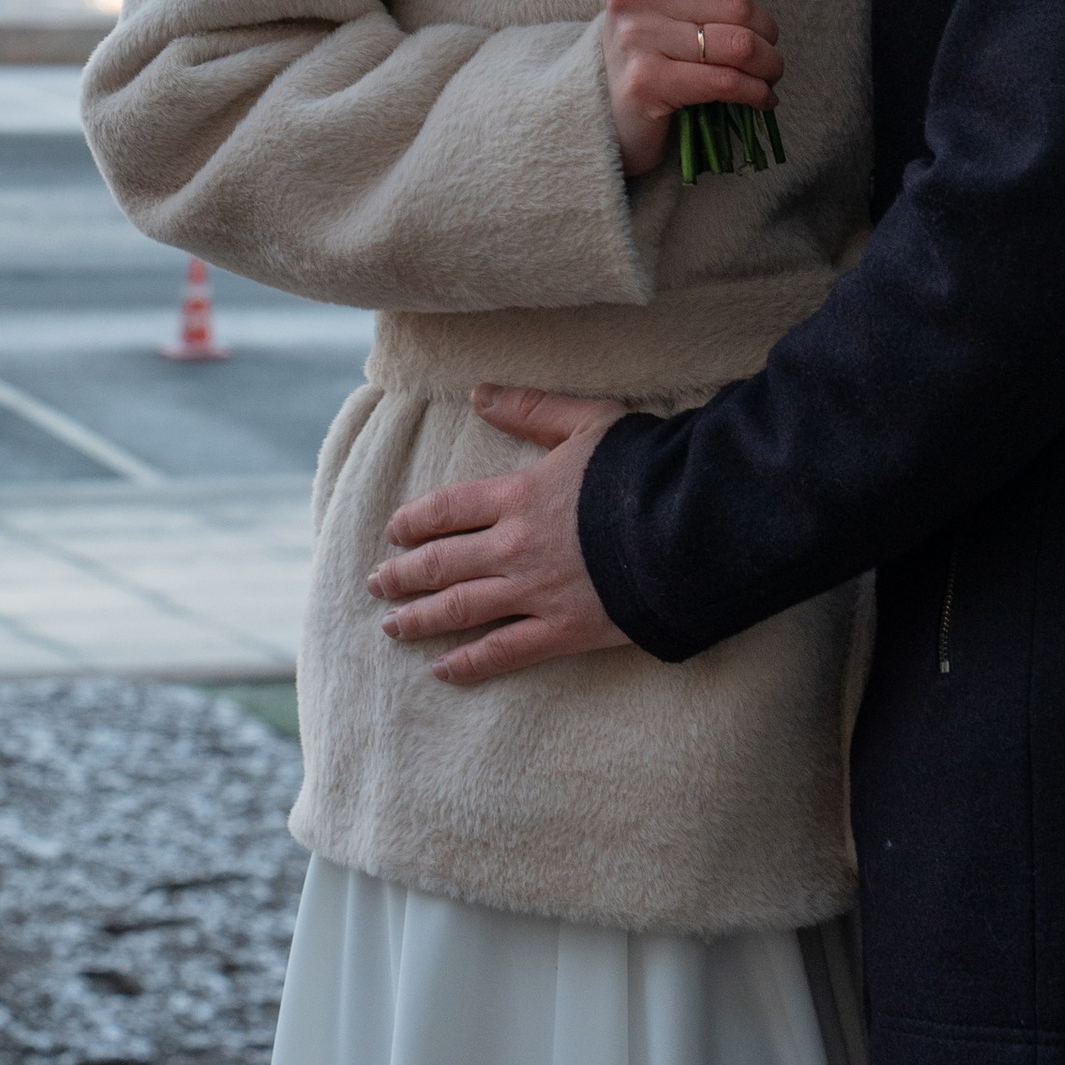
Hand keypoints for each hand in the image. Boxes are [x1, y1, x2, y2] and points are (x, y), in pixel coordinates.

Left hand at [370, 386, 631, 684]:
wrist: (687, 526)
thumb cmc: (643, 468)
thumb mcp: (588, 421)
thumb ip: (532, 408)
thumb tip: (479, 394)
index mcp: (519, 495)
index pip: (448, 509)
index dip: (414, 521)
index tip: (393, 532)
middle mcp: (515, 545)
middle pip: (442, 562)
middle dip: (403, 574)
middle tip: (376, 584)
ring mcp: (536, 591)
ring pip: (461, 608)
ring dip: (420, 618)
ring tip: (392, 627)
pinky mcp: (563, 630)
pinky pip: (504, 651)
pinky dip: (469, 663)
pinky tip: (443, 670)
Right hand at [601, 0, 780, 176]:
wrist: (610, 114)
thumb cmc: (656, 50)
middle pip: (738, 4)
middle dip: (767, 32)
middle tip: (766, 50)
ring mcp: (635, 40)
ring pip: (739, 45)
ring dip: (768, 65)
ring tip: (768, 74)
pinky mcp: (646, 83)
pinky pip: (726, 82)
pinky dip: (755, 93)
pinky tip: (760, 97)